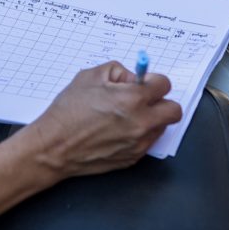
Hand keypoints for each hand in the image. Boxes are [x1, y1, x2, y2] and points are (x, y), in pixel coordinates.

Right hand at [23, 61, 181, 178]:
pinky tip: (118, 130)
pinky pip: (148, 142)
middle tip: (145, 99)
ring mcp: (139, 143)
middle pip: (174, 110)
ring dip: (151, 118)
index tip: (143, 83)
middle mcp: (141, 123)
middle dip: (161, 101)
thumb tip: (134, 77)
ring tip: (127, 115)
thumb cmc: (68, 112)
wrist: (54, 146)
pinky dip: (140, 134)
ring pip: (162, 127)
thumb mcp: (90, 76)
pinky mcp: (133, 158)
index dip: (152, 81)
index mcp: (133, 99)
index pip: (165, 85)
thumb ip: (119, 71)